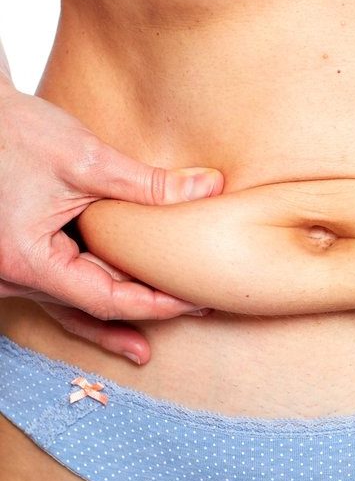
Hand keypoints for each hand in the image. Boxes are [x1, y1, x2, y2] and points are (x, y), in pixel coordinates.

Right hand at [0, 88, 222, 363]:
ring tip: (144, 349)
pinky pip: (59, 291)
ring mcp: (11, 272)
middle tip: (192, 312)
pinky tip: (112, 313)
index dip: (155, 304)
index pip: (104, 300)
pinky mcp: (21, 258)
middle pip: (89, 310)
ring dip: (112, 322)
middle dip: (141, 315)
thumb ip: (150, 183)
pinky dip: (90, 300)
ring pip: (71, 308)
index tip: (193, 299)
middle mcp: (12, 277)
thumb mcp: (85, 158)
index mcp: (27, 261)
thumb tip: (209, 187)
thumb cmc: (13, 131)